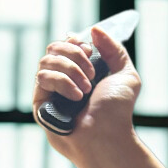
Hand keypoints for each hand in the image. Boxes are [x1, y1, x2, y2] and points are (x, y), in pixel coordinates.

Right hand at [32, 25, 139, 157]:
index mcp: (83, 72)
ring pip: (47, 59)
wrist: (108, 137)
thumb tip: (95, 30)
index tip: (89, 50)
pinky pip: (42, 77)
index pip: (67, 44)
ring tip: (87, 89)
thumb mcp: (127, 76)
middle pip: (55, 47)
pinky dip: (62, 82)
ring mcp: (51, 90)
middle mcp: (65, 79)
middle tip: (92, 73)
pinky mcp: (40, 101)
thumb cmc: (118, 112)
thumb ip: (115, 50)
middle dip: (75, 55)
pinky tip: (77, 97)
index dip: (76, 42)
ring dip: (71, 70)